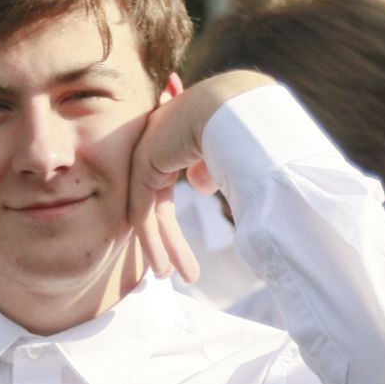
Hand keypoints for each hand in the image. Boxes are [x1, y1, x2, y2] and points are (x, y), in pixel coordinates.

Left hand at [127, 70, 275, 282]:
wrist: (232, 106)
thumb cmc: (241, 127)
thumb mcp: (224, 154)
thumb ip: (207, 168)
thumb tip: (198, 186)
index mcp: (173, 140)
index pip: (163, 190)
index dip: (171, 225)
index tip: (183, 253)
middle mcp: (155, 144)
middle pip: (156, 204)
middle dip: (168, 241)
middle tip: (175, 273)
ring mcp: (145, 152)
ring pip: (148, 213)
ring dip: (161, 248)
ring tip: (170, 277)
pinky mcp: (143, 164)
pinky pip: (143, 212)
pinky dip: (152, 242)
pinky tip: (162, 267)